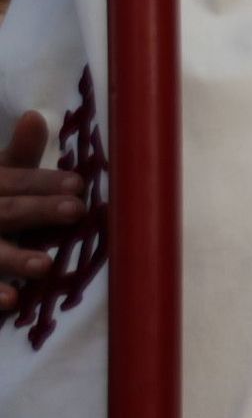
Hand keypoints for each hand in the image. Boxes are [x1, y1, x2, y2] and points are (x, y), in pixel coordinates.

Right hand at [1, 111, 86, 310]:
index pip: (13, 180)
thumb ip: (18, 155)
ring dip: (16, 258)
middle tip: (74, 209)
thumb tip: (36, 117)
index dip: (42, 182)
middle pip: (7, 211)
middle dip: (38, 211)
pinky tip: (13, 301)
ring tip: (45, 264)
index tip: (78, 184)